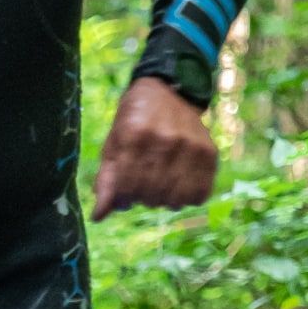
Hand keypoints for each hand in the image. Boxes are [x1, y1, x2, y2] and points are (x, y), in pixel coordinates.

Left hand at [91, 75, 217, 221]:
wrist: (170, 91)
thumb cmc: (134, 121)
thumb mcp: (114, 143)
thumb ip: (106, 180)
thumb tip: (98, 217)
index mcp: (135, 135)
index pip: (126, 187)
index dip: (122, 198)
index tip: (124, 194)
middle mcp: (165, 139)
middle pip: (150, 195)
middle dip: (141, 198)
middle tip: (142, 187)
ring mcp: (190, 147)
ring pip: (174, 200)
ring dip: (163, 200)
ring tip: (159, 186)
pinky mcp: (209, 153)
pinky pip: (198, 196)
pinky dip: (186, 198)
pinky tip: (178, 186)